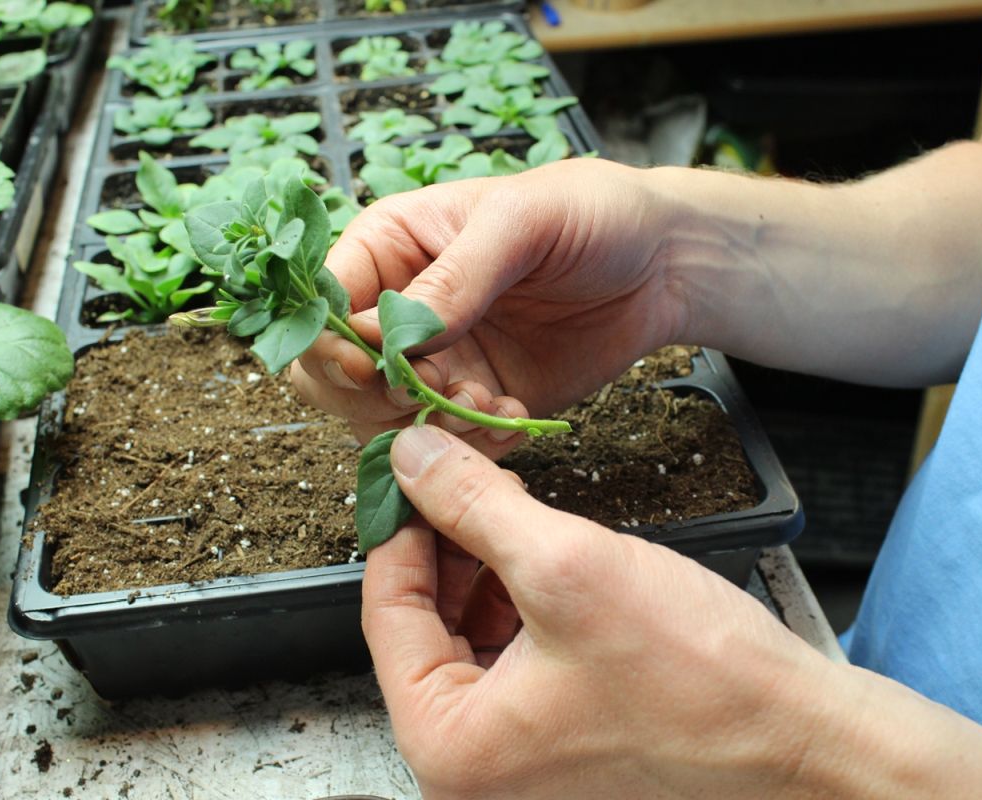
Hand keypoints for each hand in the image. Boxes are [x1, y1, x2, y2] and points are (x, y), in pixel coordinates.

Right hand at [292, 159, 684, 455]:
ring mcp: (435, 361)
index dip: (329, 343)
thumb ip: (454, 278)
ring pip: (382, 422)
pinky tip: (512, 415)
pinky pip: (445, 445)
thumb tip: (390, 337)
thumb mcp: (520, 222)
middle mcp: (398, 309)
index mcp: (389, 248)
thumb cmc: (588, 213)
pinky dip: (472, 446)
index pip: (322, 304)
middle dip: (376, 397)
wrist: (660, 264)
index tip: (372, 367)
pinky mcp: (474, 402)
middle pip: (331, 376)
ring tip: (486, 403)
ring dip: (428, 428)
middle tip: (435, 391)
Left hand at [364, 424, 837, 798]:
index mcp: (452, 749)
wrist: (806, 739)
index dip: (400, 530)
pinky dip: (523, 604)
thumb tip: (411, 456)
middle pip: (426, 629)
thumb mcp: (566, 566)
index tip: (411, 473)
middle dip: (448, 546)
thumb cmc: (702, 682)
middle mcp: (474, 770)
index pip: (387, 617)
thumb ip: (471, 505)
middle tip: (464, 478)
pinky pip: (515, 662)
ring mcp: (519, 762)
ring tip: (512, 509)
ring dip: (487, 569)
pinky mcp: (562, 744)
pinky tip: (547, 557)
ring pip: (471, 640)